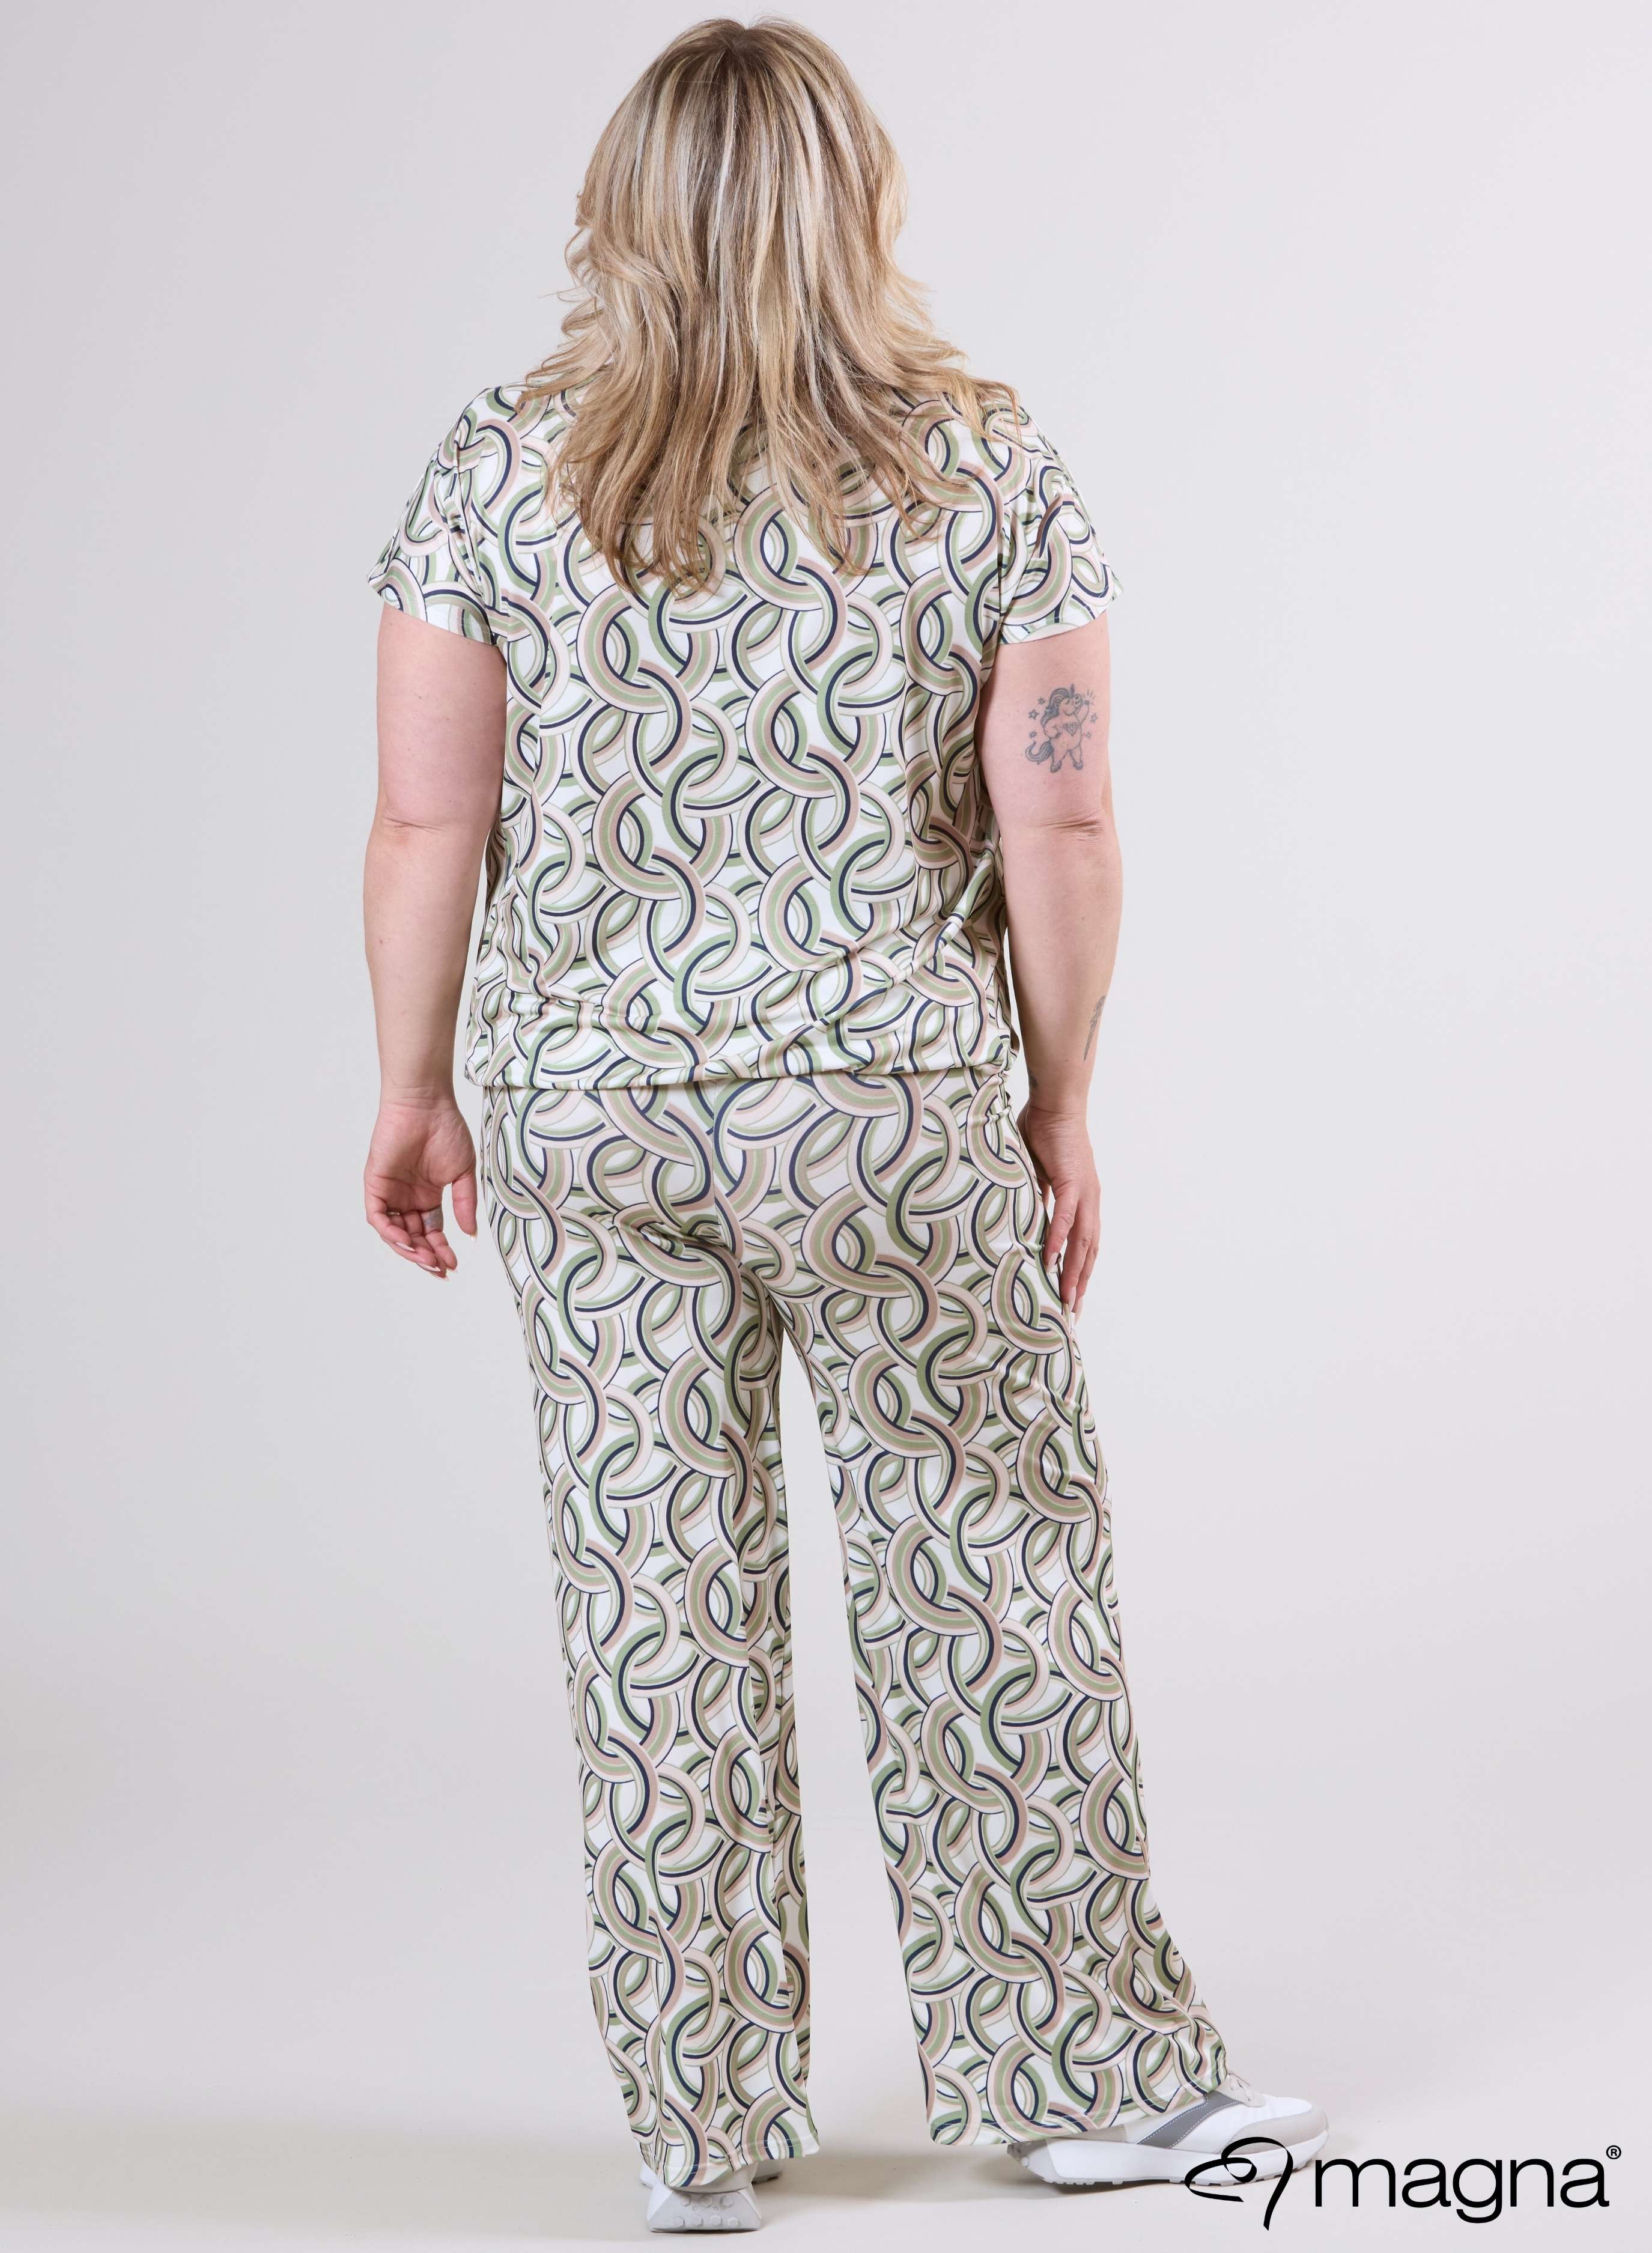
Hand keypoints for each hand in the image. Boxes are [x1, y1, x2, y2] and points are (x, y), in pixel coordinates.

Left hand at [364, 1096, 477, 1278]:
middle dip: (426, 1256)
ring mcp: (391, 1192)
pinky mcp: (375, 1185)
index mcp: (428, 1197)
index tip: (453, 1265)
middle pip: (414, 1237)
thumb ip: (464, 1204)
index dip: (441, 1250)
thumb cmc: (446, 1130)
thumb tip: (470, 1234)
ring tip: (427, 1260)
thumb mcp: (463, 1173)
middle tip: (440, 1269)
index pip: (432, 1232)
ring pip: (395, 1232)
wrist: (426, 1105)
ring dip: (409, 1249)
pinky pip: (378, 1217)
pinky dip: (390, 1232)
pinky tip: (407, 1242)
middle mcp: (407, 1198)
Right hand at [1017, 1102, 1100, 1314]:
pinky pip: (1064, 1217)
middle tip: (1072, 1313)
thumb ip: (1039, 1196)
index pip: (1085, 1243)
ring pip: (1081, 1241)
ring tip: (1064, 1298)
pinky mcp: (1071, 1181)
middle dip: (1081, 1283)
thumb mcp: (1039, 1173)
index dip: (1080, 1271)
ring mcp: (1084, 1192)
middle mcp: (1089, 1200)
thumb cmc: (1045, 1131)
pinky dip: (1058, 1240)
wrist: (1055, 1102)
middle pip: (1089, 1250)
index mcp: (1083, 1199)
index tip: (1072, 1297)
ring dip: (1073, 1271)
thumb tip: (1029, 1216)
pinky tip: (1050, 1260)